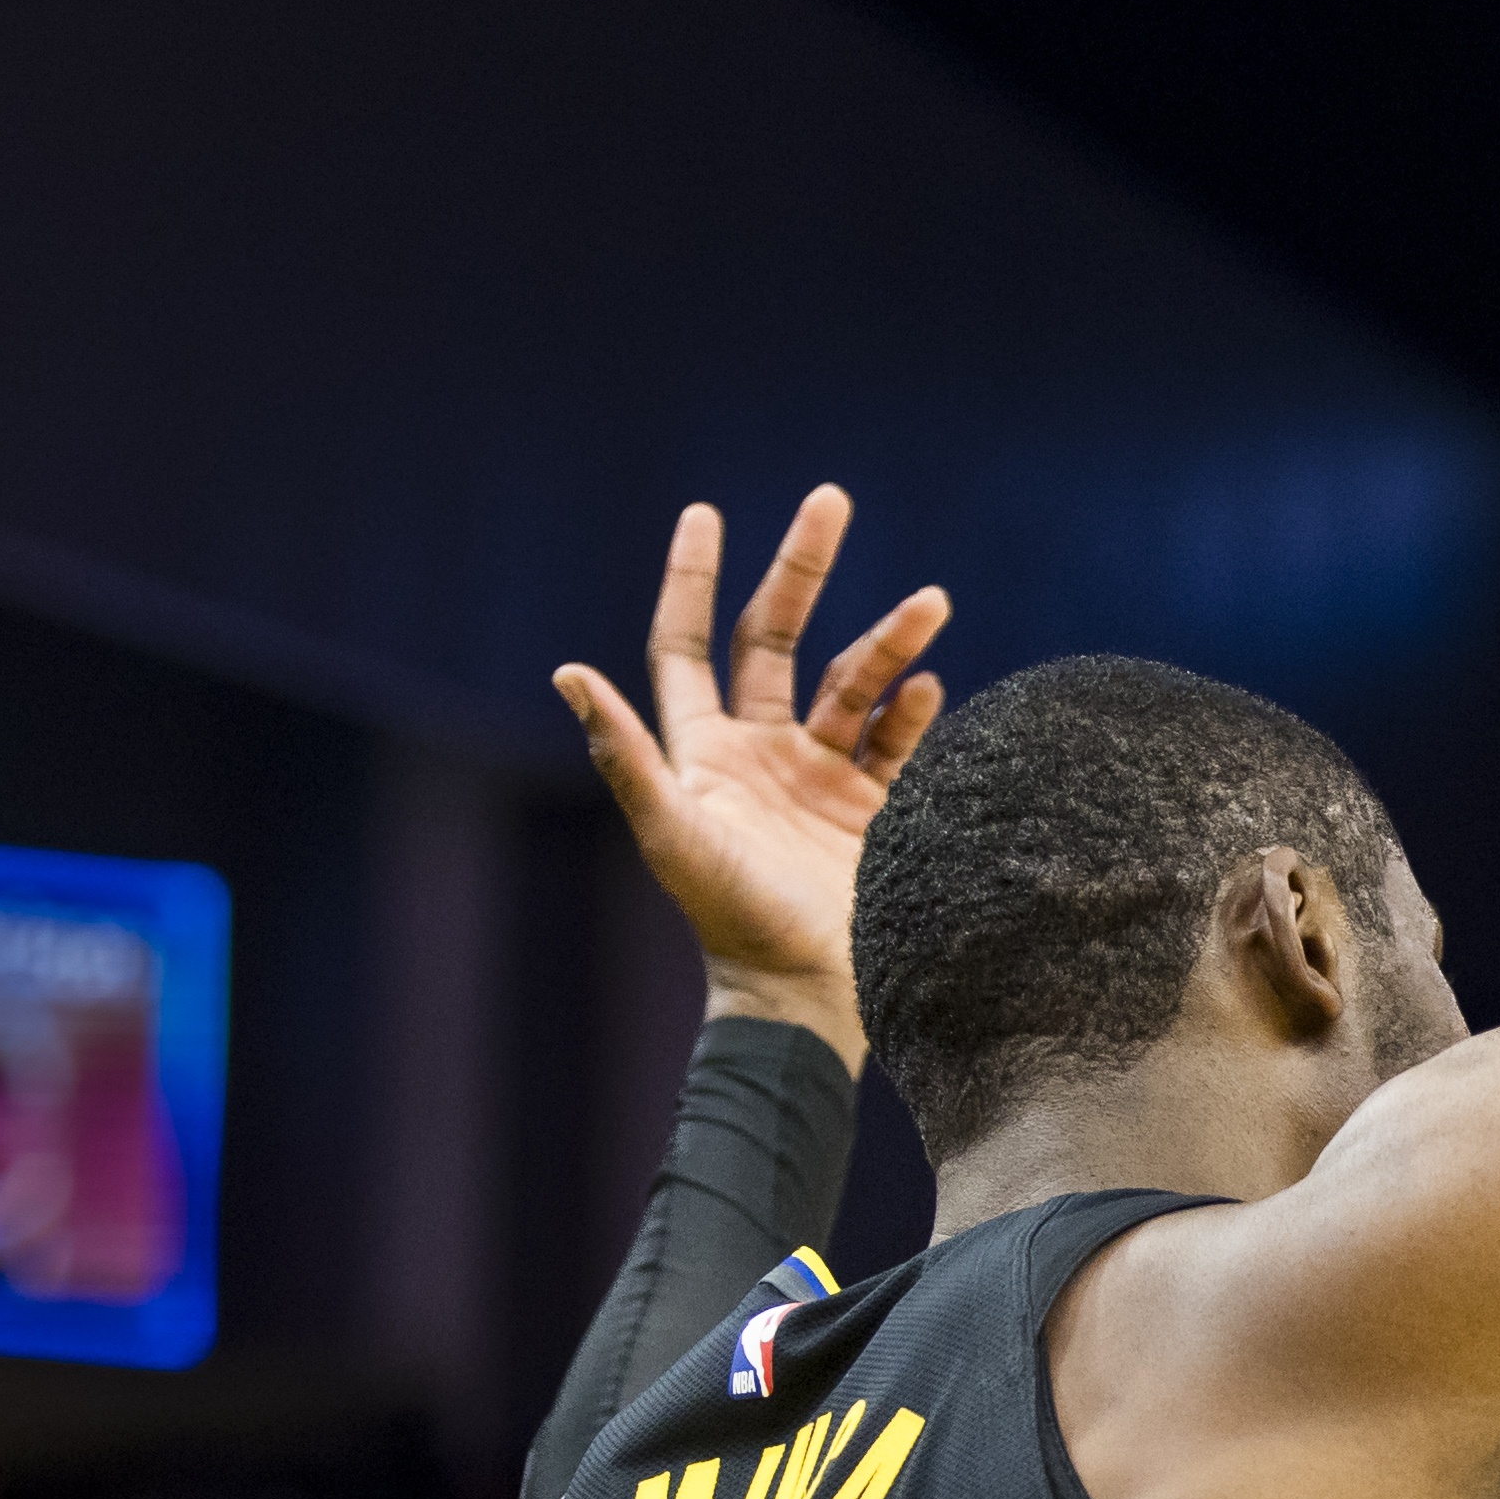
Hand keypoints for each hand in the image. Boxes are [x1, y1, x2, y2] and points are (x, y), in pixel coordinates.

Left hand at [554, 488, 948, 1073]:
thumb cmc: (729, 921)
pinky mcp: (872, 808)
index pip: (690, 643)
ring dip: (891, 640)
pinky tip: (932, 686)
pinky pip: (897, 738)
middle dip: (802, 568)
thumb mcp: (672, 834)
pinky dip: (916, 707)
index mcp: (703, 749)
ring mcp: (819, 776)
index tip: (707, 514)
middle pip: (776, 637)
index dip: (692, 578)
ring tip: (931, 605)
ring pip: (853, 681)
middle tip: (831, 500)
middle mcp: (760, 751)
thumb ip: (626, 756)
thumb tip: (567, 674)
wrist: (808, 998)